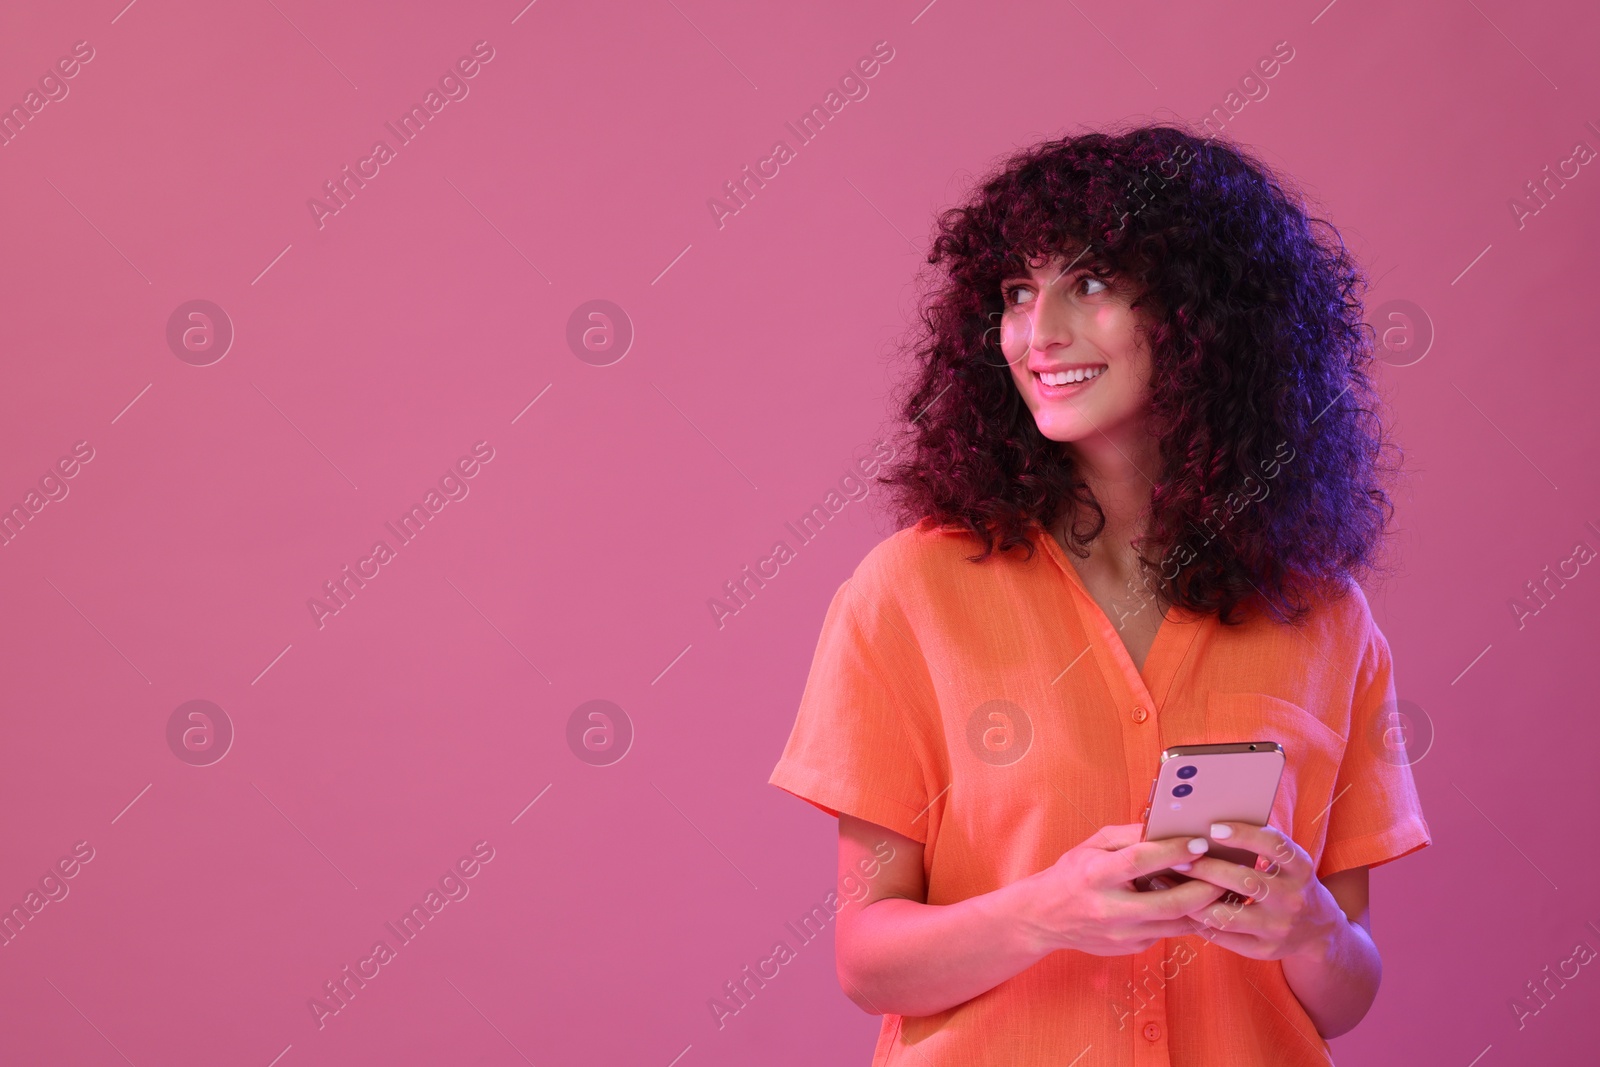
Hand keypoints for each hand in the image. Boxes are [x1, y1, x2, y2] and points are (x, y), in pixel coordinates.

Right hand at [1015, 823, 1228, 956]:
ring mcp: (1122, 934)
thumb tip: (1166, 828)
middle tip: (1224, 874)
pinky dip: (1186, 918)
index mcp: (1096, 874)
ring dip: (1202, 907)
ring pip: (1175, 924)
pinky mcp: (1131, 948)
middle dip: (1203, 889)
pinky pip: (1168, 932)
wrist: (1045, 917)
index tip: (1200, 843)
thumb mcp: (1093, 845)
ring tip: (1220, 890)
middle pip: (1168, 903)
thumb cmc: (1072, 873)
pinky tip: (1196, 904)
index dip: (1173, 851)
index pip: (1140, 860)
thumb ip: (1129, 836)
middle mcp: (1109, 908)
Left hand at [1177, 821, 1345, 961]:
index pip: (1275, 846)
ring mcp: (1278, 928)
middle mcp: (1293, 898)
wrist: (1318, 930)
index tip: (1214, 829)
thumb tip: (1210, 826)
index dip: (1244, 835)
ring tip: (1173, 885)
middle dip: (1207, 869)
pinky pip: (1223, 936)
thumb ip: (1261, 846)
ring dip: (1195, 899)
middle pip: (1245, 881)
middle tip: (1180, 860)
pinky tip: (1183, 907)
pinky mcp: (1264, 950)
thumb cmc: (1289, 883)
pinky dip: (1199, 921)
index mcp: (1301, 868)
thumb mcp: (1289, 862)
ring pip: (1228, 914)